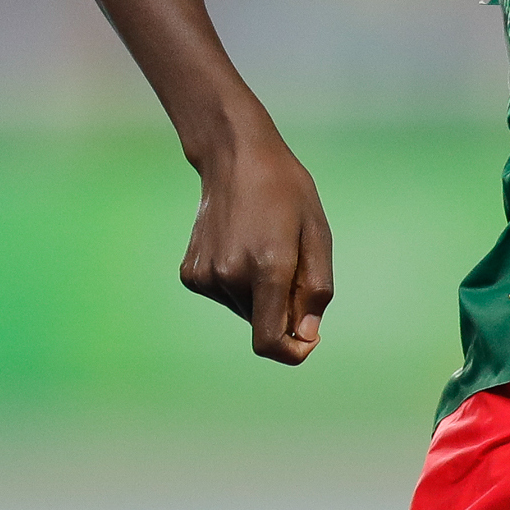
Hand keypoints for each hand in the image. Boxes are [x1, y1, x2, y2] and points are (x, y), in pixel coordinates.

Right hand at [180, 130, 333, 363]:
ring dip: (261, 293)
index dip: (292, 352)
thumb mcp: (318, 234)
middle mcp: (231, 276)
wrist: (234, 158)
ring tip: (263, 246)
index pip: (269, 341)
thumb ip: (316, 288)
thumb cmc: (286, 193)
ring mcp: (206, 276)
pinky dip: (239, 284)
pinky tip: (240, 246)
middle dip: (283, 307)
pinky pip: (224, 296)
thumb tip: (306, 335)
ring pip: (245, 310)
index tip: (308, 340)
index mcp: (268, 267)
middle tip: (290, 260)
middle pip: (263, 323)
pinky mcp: (191, 274)